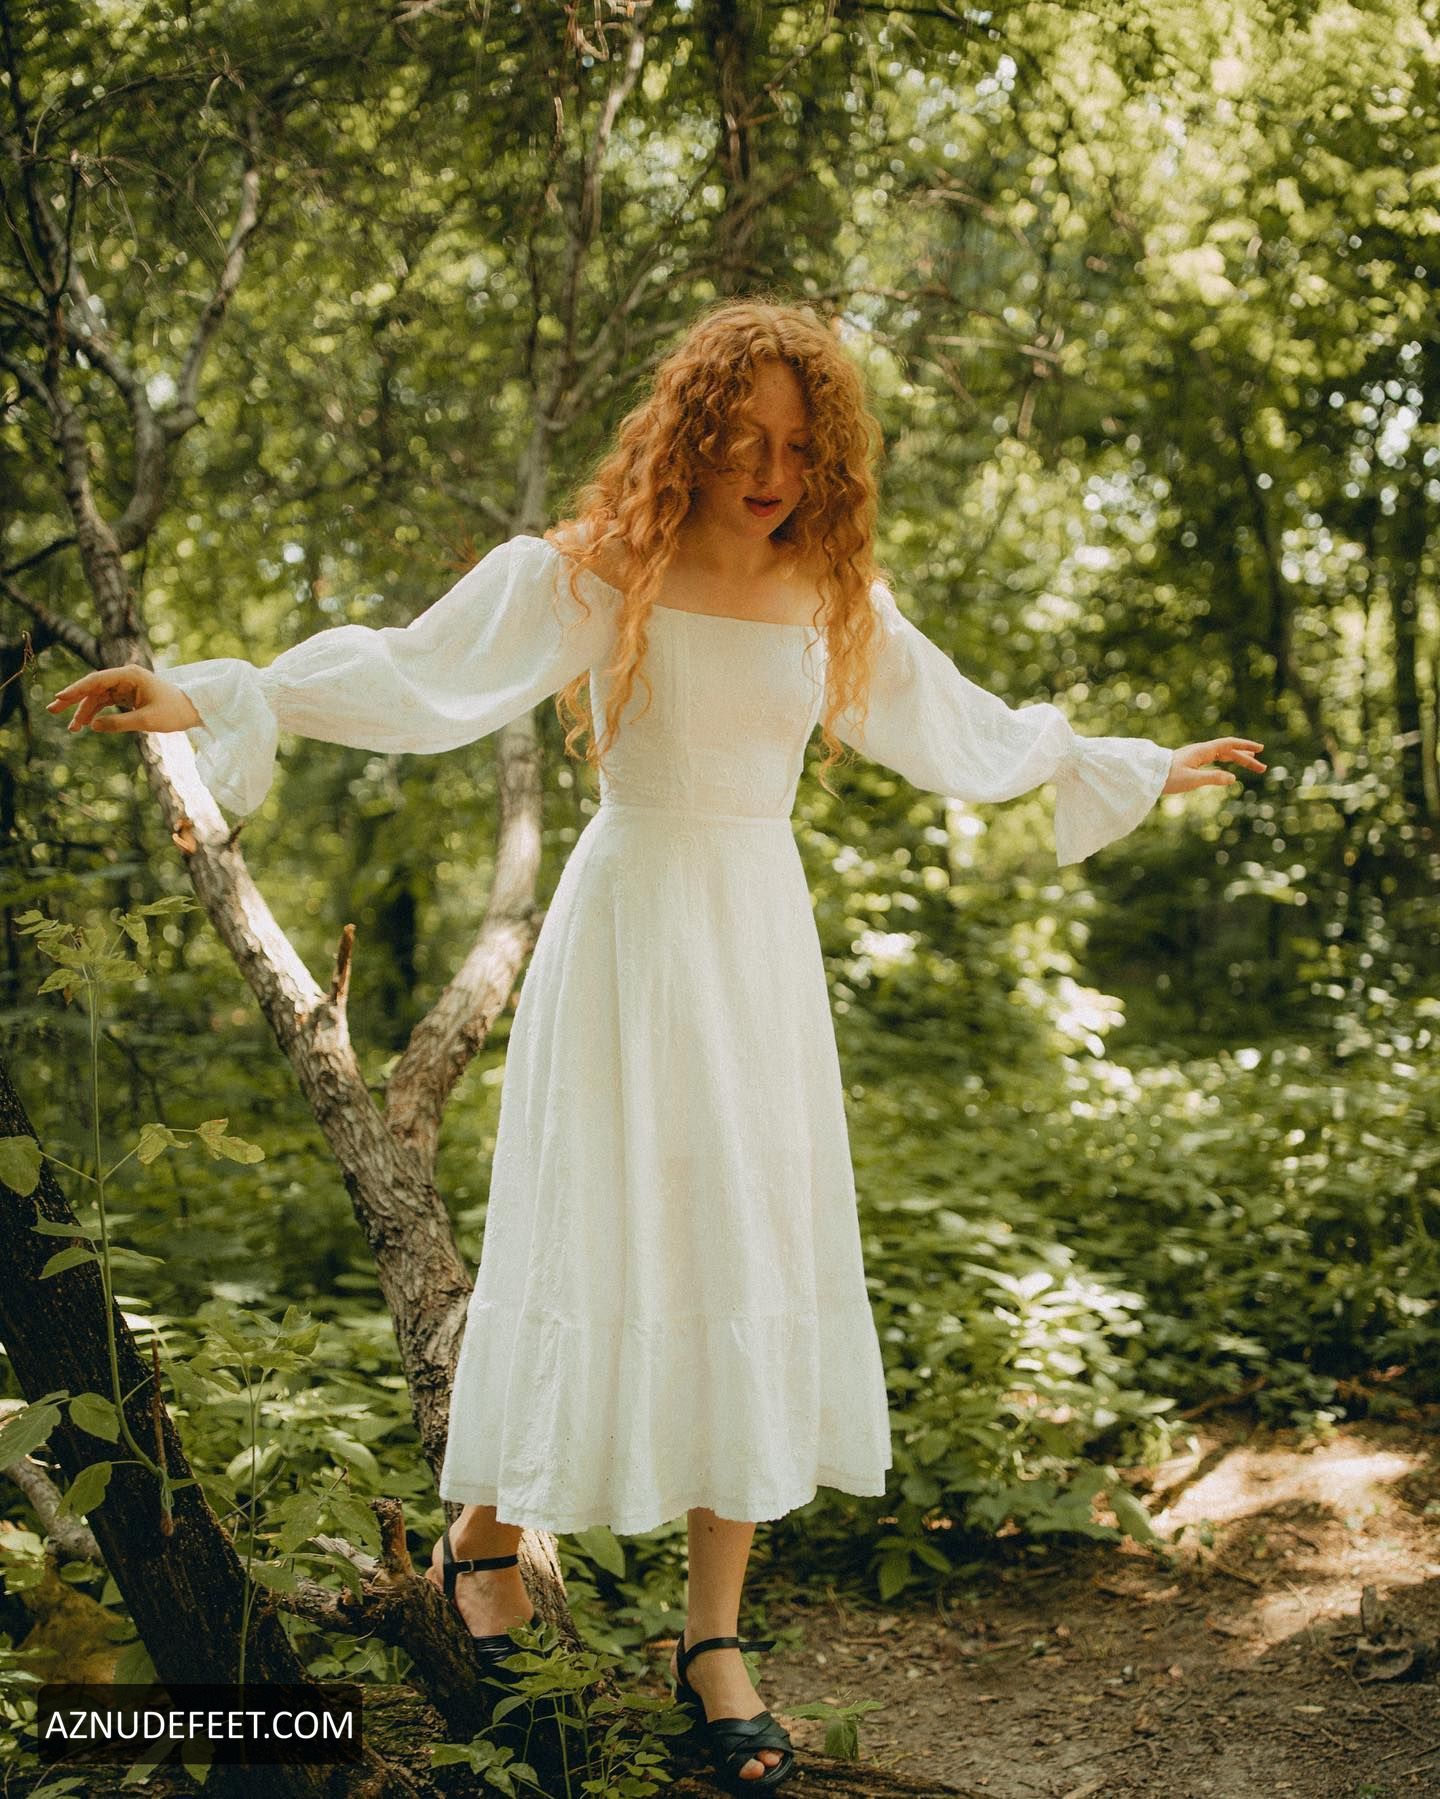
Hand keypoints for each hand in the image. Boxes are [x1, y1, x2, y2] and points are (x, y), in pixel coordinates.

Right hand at [46, 665, 202, 734]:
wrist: (193, 710)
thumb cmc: (175, 712)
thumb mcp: (147, 721)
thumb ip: (120, 723)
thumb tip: (93, 725)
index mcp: (130, 675)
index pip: (97, 680)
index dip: (77, 689)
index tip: (60, 697)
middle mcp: (125, 676)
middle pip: (92, 686)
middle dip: (73, 699)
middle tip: (52, 709)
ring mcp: (125, 685)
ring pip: (97, 696)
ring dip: (84, 711)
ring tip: (72, 728)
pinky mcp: (127, 695)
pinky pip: (106, 702)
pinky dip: (96, 713)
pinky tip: (86, 724)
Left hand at [1162, 737, 1265, 794]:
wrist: (1149, 776)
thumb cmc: (1168, 778)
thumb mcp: (1192, 780)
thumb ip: (1213, 778)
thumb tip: (1233, 778)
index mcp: (1202, 751)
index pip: (1229, 745)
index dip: (1245, 746)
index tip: (1260, 749)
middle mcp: (1201, 751)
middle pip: (1229, 751)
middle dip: (1246, 758)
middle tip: (1263, 769)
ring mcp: (1196, 756)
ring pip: (1222, 755)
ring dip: (1238, 760)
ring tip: (1253, 764)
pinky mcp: (1192, 763)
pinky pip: (1214, 760)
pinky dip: (1226, 762)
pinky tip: (1230, 769)